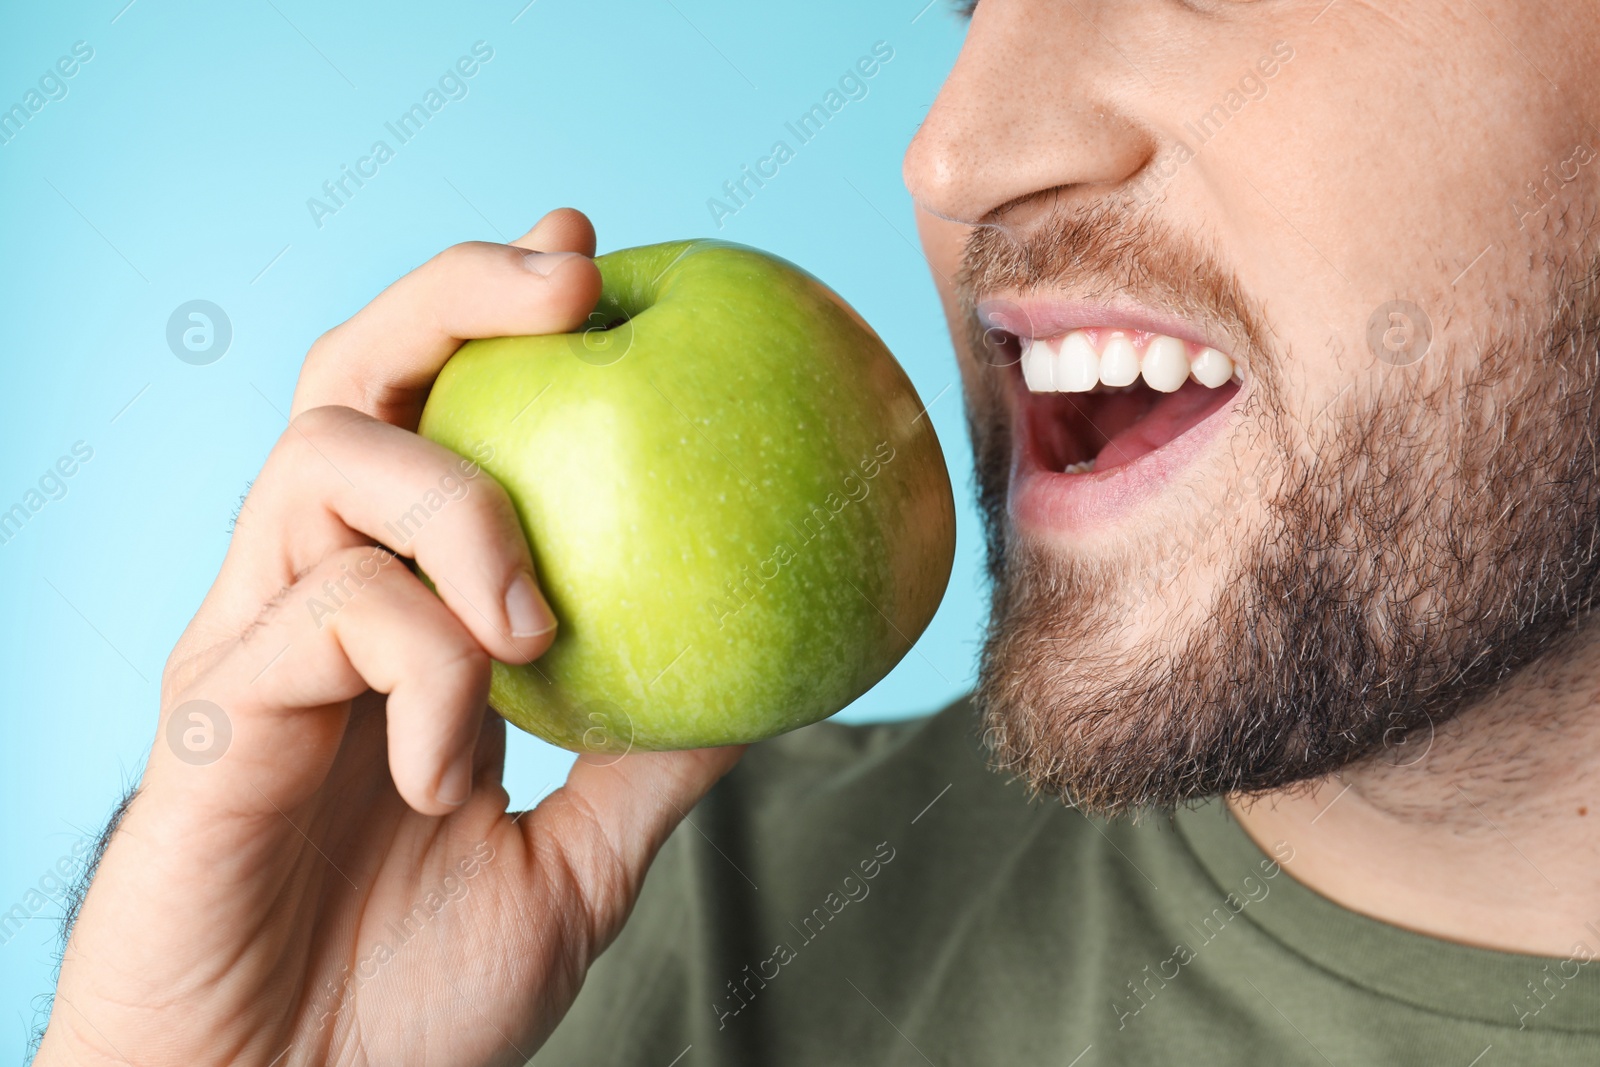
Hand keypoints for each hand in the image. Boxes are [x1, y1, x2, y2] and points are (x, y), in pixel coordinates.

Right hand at [38, 209, 744, 1065]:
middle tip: (571, 280)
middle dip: (453, 297)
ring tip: (534, 618)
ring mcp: (247, 641)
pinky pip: (326, 614)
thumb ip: (653, 753)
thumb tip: (774, 667)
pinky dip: (426, 672)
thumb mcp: (581, 856)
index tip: (599, 263)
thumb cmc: (411, 997)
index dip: (499, 323)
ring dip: (457, 508)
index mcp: (383, 613)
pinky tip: (456, 772)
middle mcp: (303, 595)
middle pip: (353, 378)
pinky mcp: (206, 707)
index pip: (431, 420)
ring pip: (325, 459)